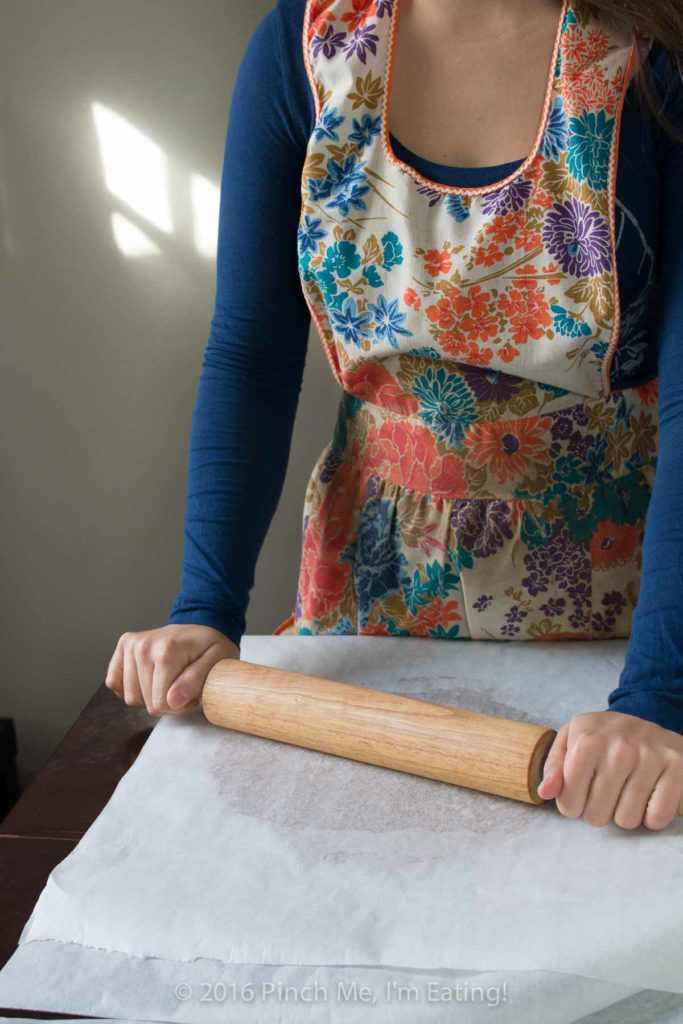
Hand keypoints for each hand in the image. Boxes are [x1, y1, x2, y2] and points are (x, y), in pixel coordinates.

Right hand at [105, 624, 238, 715]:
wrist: (200, 625)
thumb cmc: (210, 646)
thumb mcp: (217, 662)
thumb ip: (195, 681)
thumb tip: (171, 701)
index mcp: (166, 651)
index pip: (160, 703)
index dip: (178, 707)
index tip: (191, 697)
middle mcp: (143, 646)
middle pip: (146, 702)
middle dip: (166, 703)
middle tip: (182, 689)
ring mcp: (131, 645)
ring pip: (130, 697)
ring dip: (149, 697)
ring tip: (168, 683)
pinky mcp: (123, 646)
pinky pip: (115, 682)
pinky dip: (131, 687)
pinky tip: (149, 679)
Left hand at [537, 710, 682, 830]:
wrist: (647, 716)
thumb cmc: (603, 735)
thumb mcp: (571, 739)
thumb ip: (554, 767)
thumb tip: (545, 793)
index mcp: (588, 741)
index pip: (569, 802)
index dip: (572, 805)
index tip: (579, 793)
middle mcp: (619, 749)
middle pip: (597, 815)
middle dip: (597, 811)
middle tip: (604, 793)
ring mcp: (651, 758)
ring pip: (627, 819)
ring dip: (623, 814)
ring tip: (624, 793)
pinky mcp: (677, 768)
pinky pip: (657, 817)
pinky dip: (651, 817)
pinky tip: (647, 799)